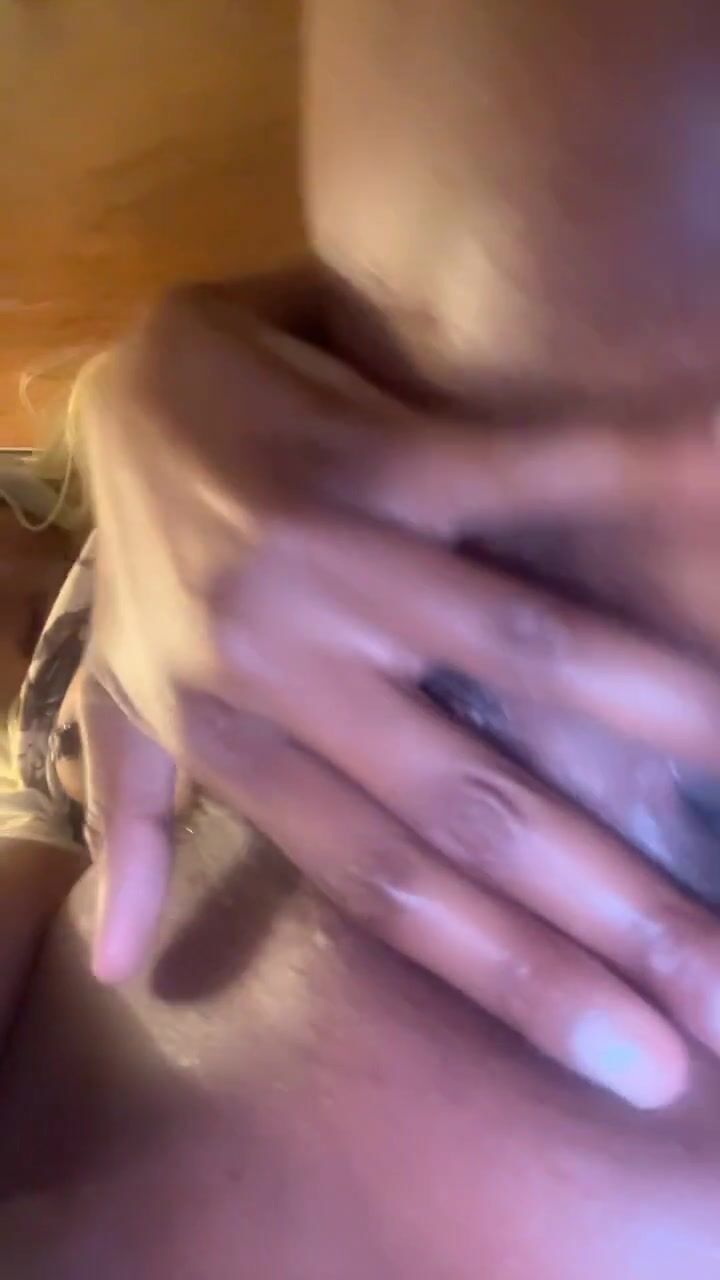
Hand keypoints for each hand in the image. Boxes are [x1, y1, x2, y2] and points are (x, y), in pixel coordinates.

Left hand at [80, 269, 719, 1108]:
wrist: (123, 387)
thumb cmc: (139, 559)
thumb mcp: (118, 704)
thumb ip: (133, 831)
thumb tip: (120, 968)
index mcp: (238, 741)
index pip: (390, 891)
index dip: (513, 979)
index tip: (633, 1059)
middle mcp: (288, 662)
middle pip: (469, 808)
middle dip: (608, 910)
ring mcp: (334, 550)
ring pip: (513, 651)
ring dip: (653, 713)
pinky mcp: (375, 450)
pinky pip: (520, 473)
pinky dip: (628, 479)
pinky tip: (717, 486)